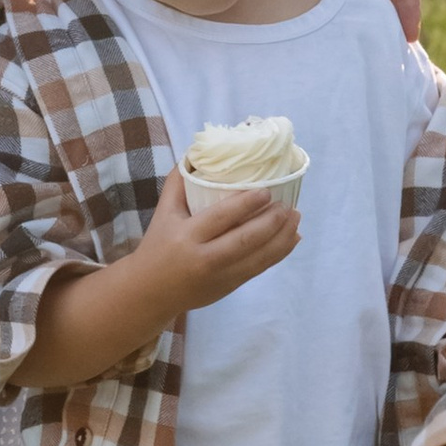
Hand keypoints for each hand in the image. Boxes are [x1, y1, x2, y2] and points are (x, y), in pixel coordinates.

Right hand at [21, 164, 301, 391]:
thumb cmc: (157, 246)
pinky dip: (279, 254)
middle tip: (290, 205)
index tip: (267, 191)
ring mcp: (220, 277)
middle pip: (245, 240)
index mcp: (186, 236)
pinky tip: (292, 239)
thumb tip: (196, 153)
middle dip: (272, 222)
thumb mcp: (162, 213)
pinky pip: (259, 269)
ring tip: (296, 218)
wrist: (149, 292)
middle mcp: (204, 258)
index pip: (221, 218)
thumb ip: (178, 183)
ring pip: (258, 258)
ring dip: (282, 238)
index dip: (246, 205)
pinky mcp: (229, 287)